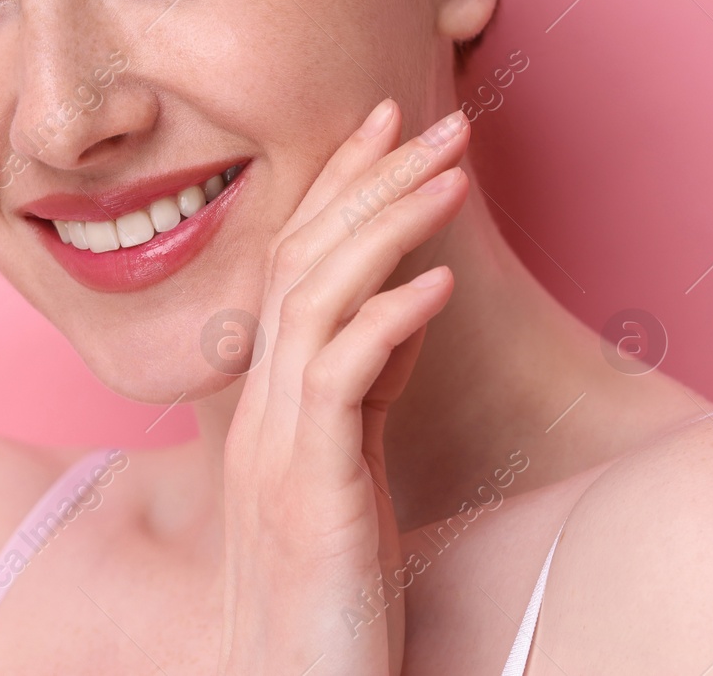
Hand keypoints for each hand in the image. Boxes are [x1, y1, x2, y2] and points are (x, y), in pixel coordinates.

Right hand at [218, 100, 470, 675]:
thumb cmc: (326, 592)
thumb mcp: (350, 471)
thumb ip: (366, 387)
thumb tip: (410, 305)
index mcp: (271, 401)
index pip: (296, 260)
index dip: (340, 182)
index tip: (388, 120)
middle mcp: (262, 411)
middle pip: (302, 260)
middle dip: (371, 178)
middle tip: (437, 118)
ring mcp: (277, 448)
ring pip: (316, 302)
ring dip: (386, 227)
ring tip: (451, 173)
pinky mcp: (309, 492)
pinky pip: (339, 383)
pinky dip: (389, 321)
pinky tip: (438, 282)